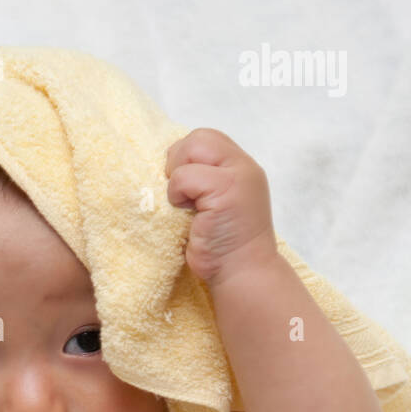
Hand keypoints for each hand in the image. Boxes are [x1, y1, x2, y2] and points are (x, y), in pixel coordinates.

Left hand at [165, 128, 278, 285]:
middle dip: (179, 162)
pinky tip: (188, 215)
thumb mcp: (214, 204)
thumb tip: (167, 167)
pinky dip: (177, 194)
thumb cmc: (222, 247)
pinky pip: (185, 176)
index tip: (183, 188)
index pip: (207, 139)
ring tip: (187, 206)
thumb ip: (203, 181)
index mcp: (240, 167)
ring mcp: (237, 176)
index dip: (186, 157)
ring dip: (178, 178)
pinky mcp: (225, 190)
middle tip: (181, 195)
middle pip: (199, 137)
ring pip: (191, 149)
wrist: (243, 274)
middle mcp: (242, 166)